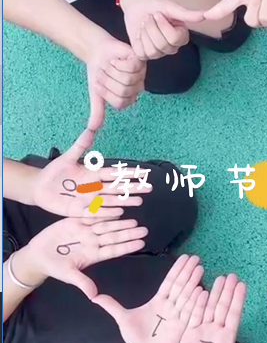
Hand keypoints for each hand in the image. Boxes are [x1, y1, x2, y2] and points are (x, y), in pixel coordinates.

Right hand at [14, 217, 147, 297]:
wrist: (37, 255)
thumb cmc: (55, 267)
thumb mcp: (68, 275)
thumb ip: (82, 282)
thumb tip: (94, 296)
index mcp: (94, 254)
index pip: (114, 250)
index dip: (128, 246)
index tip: (141, 243)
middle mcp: (93, 242)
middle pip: (114, 236)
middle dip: (129, 233)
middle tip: (144, 229)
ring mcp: (86, 231)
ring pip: (106, 225)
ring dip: (120, 222)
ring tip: (134, 220)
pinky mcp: (76, 221)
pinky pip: (91, 216)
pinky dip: (102, 212)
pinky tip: (114, 209)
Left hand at [32, 129, 151, 217]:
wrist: (39, 187)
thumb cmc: (54, 172)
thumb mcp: (67, 158)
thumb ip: (80, 146)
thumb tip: (90, 129)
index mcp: (93, 174)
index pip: (115, 173)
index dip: (129, 173)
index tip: (144, 172)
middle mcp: (94, 188)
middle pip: (117, 187)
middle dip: (133, 188)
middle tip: (150, 188)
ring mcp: (89, 200)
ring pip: (110, 201)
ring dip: (125, 201)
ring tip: (140, 202)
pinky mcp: (80, 211)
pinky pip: (95, 212)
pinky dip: (107, 213)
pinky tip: (120, 213)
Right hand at [87, 35, 145, 129]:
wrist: (96, 51)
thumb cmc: (98, 71)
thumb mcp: (96, 93)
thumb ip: (97, 111)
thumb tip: (92, 128)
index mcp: (129, 97)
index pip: (120, 102)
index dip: (106, 93)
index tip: (98, 84)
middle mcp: (137, 86)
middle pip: (123, 90)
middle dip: (107, 80)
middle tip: (103, 72)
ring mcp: (141, 73)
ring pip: (128, 79)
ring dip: (112, 71)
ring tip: (109, 65)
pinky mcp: (141, 60)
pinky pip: (131, 67)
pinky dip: (119, 63)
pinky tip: (116, 59)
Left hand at [93, 255, 204, 342]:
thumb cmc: (135, 335)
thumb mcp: (122, 318)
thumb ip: (111, 305)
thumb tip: (93, 296)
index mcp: (159, 300)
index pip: (169, 281)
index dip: (177, 269)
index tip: (184, 257)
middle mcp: (170, 305)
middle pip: (180, 284)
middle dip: (188, 271)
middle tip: (195, 257)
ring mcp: (177, 314)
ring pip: (186, 295)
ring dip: (193, 282)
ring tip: (200, 268)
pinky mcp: (182, 326)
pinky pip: (190, 312)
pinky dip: (196, 302)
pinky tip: (201, 290)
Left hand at [120, 0, 202, 59]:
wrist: (137, 5)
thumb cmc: (156, 6)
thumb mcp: (171, 8)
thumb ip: (187, 14)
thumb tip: (205, 16)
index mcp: (181, 38)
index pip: (174, 39)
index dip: (162, 25)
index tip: (157, 14)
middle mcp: (172, 48)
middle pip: (162, 45)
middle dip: (152, 28)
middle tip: (149, 18)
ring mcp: (158, 54)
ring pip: (152, 51)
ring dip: (144, 33)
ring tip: (144, 24)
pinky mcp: (145, 55)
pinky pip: (141, 53)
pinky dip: (137, 41)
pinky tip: (139, 34)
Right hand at [178, 274, 249, 342]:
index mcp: (226, 338)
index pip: (234, 314)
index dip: (238, 300)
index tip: (242, 285)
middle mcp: (216, 330)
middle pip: (223, 307)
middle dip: (227, 291)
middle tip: (232, 275)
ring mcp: (204, 329)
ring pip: (210, 307)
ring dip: (215, 293)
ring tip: (220, 278)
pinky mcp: (191, 331)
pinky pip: (194, 314)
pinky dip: (197, 303)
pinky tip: (201, 290)